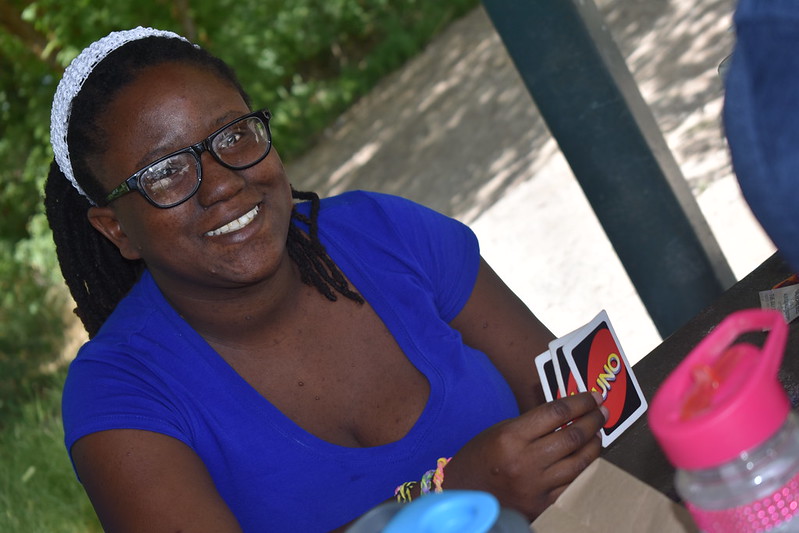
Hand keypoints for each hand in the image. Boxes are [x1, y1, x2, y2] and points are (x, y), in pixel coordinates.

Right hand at [443, 391, 606, 519]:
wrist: (464, 493)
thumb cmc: (480, 458)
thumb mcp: (501, 431)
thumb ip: (533, 424)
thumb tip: (568, 414)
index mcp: (510, 437)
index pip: (555, 413)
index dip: (579, 402)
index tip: (592, 397)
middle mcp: (524, 461)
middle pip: (572, 437)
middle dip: (593, 421)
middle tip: (601, 411)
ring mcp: (534, 486)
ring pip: (579, 462)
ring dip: (594, 445)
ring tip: (598, 434)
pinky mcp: (541, 505)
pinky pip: (573, 485)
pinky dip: (584, 469)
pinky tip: (588, 459)